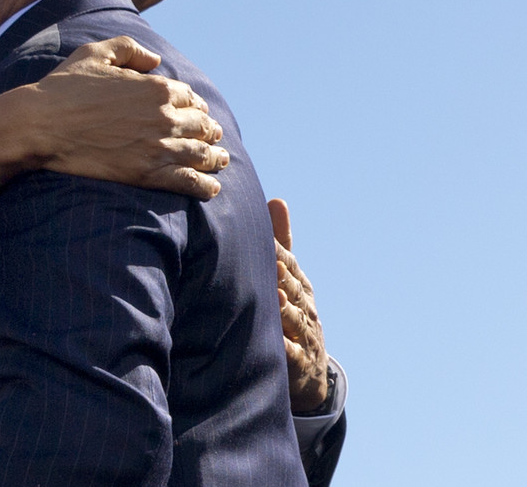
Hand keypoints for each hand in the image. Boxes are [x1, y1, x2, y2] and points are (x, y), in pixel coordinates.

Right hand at [27, 36, 228, 199]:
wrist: (41, 125)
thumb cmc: (63, 88)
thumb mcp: (95, 53)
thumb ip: (129, 49)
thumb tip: (155, 61)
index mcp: (156, 87)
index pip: (190, 97)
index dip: (196, 105)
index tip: (197, 113)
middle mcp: (164, 116)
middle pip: (201, 126)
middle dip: (209, 131)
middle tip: (213, 138)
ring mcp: (158, 147)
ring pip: (201, 154)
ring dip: (215, 158)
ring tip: (220, 162)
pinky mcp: (147, 174)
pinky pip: (189, 182)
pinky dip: (205, 186)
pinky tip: (211, 188)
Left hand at [269, 198, 328, 412]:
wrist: (311, 373)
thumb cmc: (293, 315)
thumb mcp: (291, 280)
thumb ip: (282, 244)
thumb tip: (276, 199)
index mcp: (299, 286)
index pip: (287, 264)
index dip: (276, 250)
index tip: (261, 236)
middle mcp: (305, 308)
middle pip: (292, 289)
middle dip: (283, 276)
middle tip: (270, 261)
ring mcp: (304, 335)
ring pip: (294, 320)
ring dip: (285, 310)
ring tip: (274, 298)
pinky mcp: (300, 363)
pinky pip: (292, 356)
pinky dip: (285, 349)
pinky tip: (276, 343)